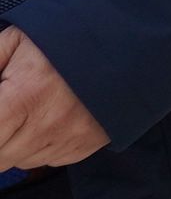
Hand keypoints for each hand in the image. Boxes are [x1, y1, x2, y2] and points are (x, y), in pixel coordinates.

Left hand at [0, 28, 105, 173]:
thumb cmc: (67, 37)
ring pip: (20, 161)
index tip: (0, 113)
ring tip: (27, 113)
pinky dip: (40, 146)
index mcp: (23, 97)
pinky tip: (48, 120)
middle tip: (8, 114)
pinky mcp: (86, 147)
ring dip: (14, 144)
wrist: (131, 39)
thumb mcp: (15, 42)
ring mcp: (69, 140)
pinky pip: (48, 160)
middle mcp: (46, 126)